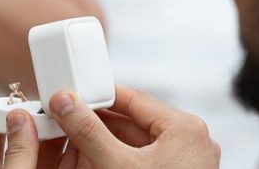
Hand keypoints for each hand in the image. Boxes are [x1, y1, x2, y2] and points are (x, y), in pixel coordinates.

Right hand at [0, 87, 220, 168]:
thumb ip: (88, 132)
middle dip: (100, 122)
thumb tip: (66, 104)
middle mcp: (192, 141)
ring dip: (108, 141)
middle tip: (71, 121)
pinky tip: (99, 161)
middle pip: (133, 119)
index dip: (98, 97)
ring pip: (138, 141)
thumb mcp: (116, 166)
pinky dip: (122, 158)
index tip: (73, 99)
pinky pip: (146, 158)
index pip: (132, 97)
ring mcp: (188, 161)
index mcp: (185, 127)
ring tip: (80, 141)